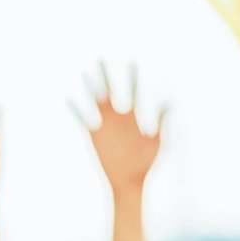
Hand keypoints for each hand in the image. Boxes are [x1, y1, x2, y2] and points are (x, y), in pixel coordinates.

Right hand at [80, 62, 163, 193]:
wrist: (129, 182)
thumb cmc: (145, 163)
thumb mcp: (157, 142)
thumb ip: (161, 122)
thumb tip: (169, 103)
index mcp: (132, 117)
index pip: (133, 92)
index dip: (133, 77)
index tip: (132, 61)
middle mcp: (117, 117)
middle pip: (110, 90)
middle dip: (106, 75)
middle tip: (101, 58)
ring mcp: (104, 125)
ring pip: (95, 102)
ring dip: (90, 89)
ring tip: (86, 75)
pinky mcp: (94, 135)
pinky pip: (84, 120)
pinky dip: (77, 110)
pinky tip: (70, 100)